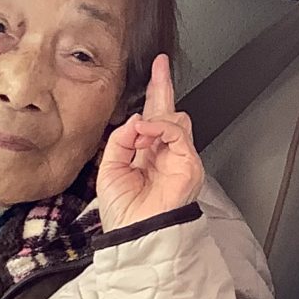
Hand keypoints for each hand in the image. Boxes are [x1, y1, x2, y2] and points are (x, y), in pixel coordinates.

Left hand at [98, 55, 203, 231]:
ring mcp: (179, 158)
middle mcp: (165, 154)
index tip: (155, 71)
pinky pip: (177, 132)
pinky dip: (160, 127)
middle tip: (160, 65)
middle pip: (169, 112)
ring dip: (153, 119)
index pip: (153, 118)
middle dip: (163, 86)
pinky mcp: (189, 164)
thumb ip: (120, 139)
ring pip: (175, 119)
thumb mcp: (109, 167)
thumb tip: (138, 118)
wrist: (134, 233)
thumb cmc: (123, 211)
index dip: (154, 94)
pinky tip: (145, 133)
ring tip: (138, 133)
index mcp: (146, 154)